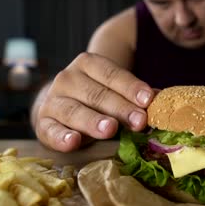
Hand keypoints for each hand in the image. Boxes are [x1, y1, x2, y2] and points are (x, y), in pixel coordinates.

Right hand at [32, 52, 153, 151]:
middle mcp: (68, 78)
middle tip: (139, 121)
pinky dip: (61, 136)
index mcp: (89, 64)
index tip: (148, 100)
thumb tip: (161, 100)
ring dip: (93, 121)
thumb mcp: (116, 90)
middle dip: (120, 108)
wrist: (61, 104)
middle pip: (97, 94)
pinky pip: (51, 130)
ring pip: (75, 110)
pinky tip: (74, 142)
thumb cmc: (96, 97)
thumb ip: (136, 95)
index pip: (112, 74)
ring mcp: (53, 100)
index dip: (131, 87)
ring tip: (110, 129)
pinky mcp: (43, 122)